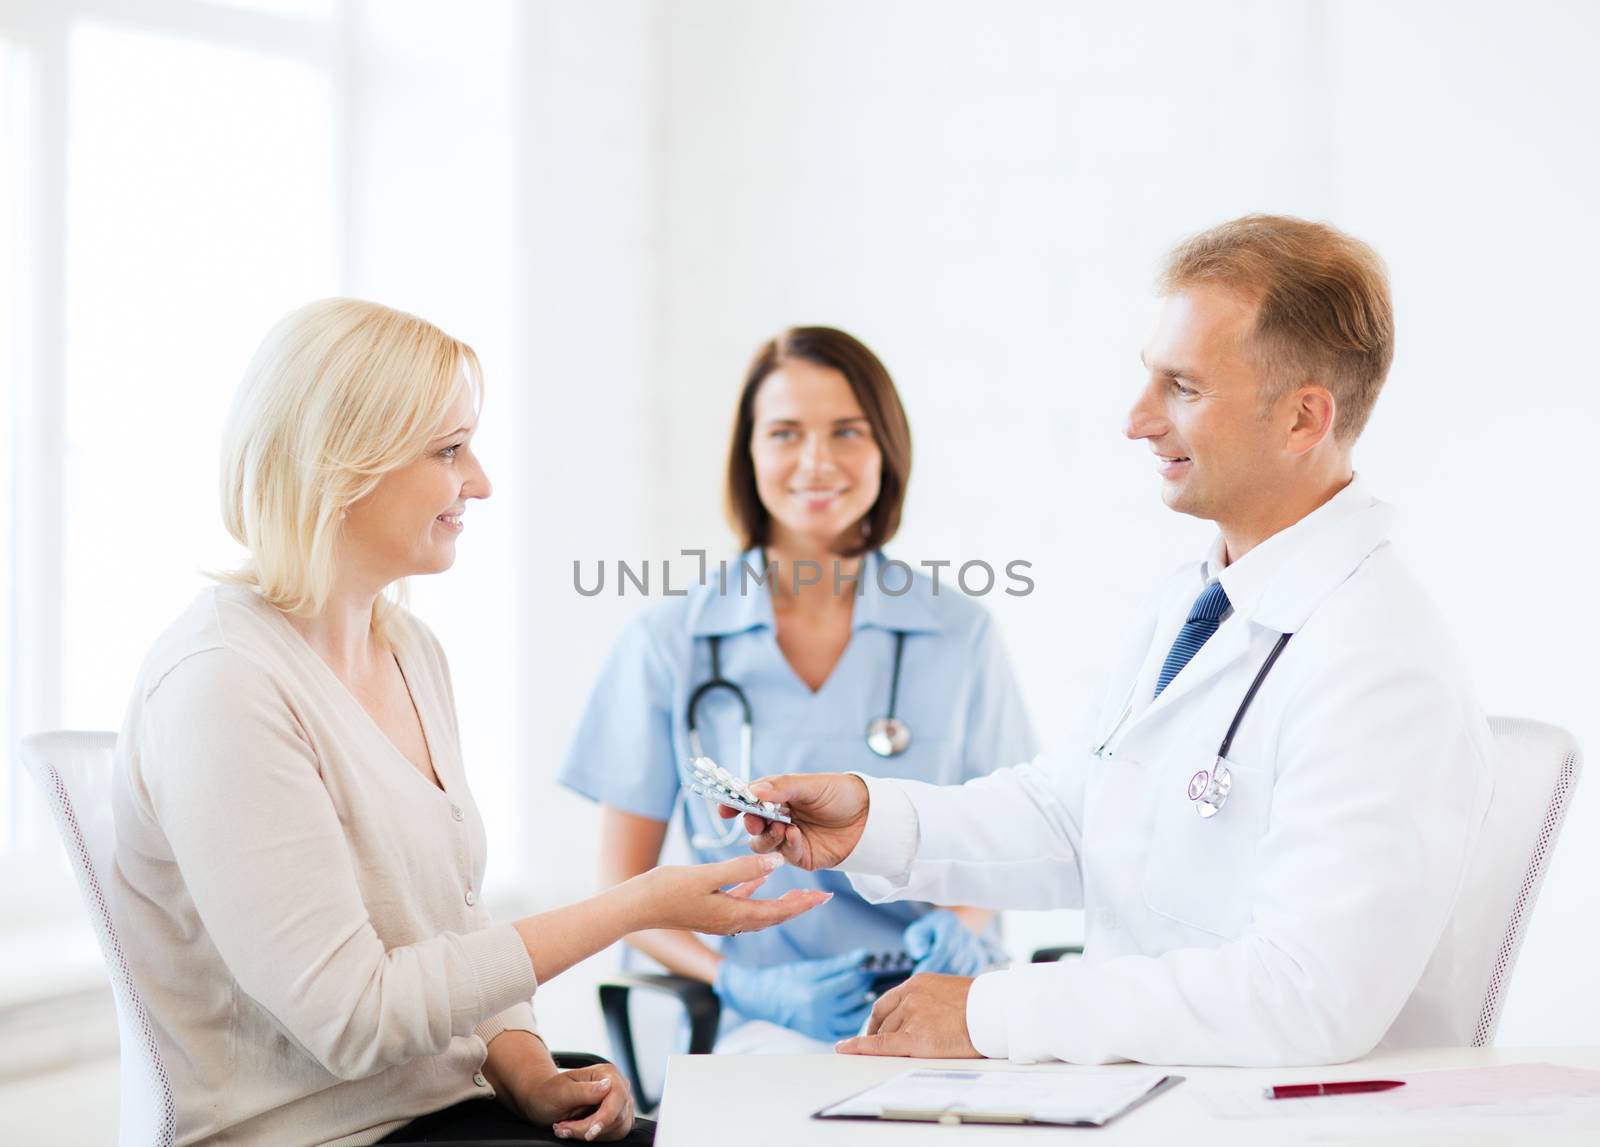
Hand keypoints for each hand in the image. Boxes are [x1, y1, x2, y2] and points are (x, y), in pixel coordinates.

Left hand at [506, 1062, 633, 1141]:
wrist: (543, 1100)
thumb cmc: (549, 1092)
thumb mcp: (561, 1091)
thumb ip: (584, 1090)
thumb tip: (607, 1086)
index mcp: (606, 1072)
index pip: (617, 1096)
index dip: (606, 1117)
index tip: (590, 1132)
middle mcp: (617, 1085)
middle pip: (616, 1115)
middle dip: (588, 1127)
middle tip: (563, 1128)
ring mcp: (619, 1103)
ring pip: (616, 1128)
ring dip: (589, 1132)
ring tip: (566, 1127)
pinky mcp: (617, 1117)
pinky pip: (614, 1133)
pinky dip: (595, 1136)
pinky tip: (577, 1129)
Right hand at [631, 853, 830, 934]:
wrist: (636, 906)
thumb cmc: (667, 889)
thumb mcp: (707, 875)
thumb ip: (743, 868)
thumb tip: (777, 863)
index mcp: (734, 915)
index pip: (778, 911)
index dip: (803, 903)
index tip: (825, 896)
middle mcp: (730, 922)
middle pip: (774, 915)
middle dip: (798, 905)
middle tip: (821, 895)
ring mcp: (719, 919)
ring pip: (760, 911)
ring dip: (780, 902)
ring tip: (799, 893)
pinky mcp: (709, 911)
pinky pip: (740, 902)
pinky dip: (754, 892)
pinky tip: (760, 880)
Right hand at [714, 951, 874, 1042]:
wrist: (764, 998)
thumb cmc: (788, 978)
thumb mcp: (813, 968)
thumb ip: (841, 964)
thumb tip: (865, 956)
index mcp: (816, 994)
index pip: (850, 982)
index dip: (863, 972)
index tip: (869, 965)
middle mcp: (819, 1014)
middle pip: (854, 999)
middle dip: (865, 986)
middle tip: (870, 976)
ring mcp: (819, 1028)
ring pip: (854, 1018)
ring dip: (864, 1005)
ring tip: (867, 993)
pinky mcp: (819, 1035)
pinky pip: (844, 1031)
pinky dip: (854, 1021)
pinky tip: (857, 1009)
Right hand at [717, 772, 869, 870]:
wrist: (869, 817)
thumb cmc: (840, 794)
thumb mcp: (811, 786)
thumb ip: (782, 787)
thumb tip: (753, 790)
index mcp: (779, 796)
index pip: (749, 799)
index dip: (734, 803)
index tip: (724, 807)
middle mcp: (779, 817)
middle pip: (751, 824)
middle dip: (749, 823)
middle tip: (754, 820)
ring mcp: (788, 838)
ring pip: (761, 844)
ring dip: (767, 837)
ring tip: (781, 827)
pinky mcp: (800, 856)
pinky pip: (783, 855)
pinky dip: (786, 845)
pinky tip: (795, 835)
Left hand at [835, 973, 981, 1058]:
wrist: (995, 1012)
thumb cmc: (982, 1006)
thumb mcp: (950, 992)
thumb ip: (930, 1001)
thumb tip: (926, 1016)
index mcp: (918, 984)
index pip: (886, 1002)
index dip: (877, 1019)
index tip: (871, 1029)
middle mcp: (910, 997)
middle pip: (884, 1020)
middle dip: (878, 1035)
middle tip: (874, 1048)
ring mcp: (912, 1016)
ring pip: (886, 1034)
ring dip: (884, 1046)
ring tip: (888, 1058)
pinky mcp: (916, 1038)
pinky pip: (882, 1045)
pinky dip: (861, 1047)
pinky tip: (846, 1050)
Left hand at [904, 910, 988, 977]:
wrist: (948, 929)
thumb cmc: (928, 934)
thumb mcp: (917, 932)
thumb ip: (917, 941)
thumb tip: (922, 953)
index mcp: (950, 925)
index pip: (944, 948)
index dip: (932, 963)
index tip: (919, 974)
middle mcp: (966, 935)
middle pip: (954, 961)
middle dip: (937, 975)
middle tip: (923, 984)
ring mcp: (975, 947)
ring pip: (963, 971)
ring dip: (947, 982)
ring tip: (932, 985)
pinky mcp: (980, 959)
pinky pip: (971, 975)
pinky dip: (958, 983)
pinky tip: (946, 985)